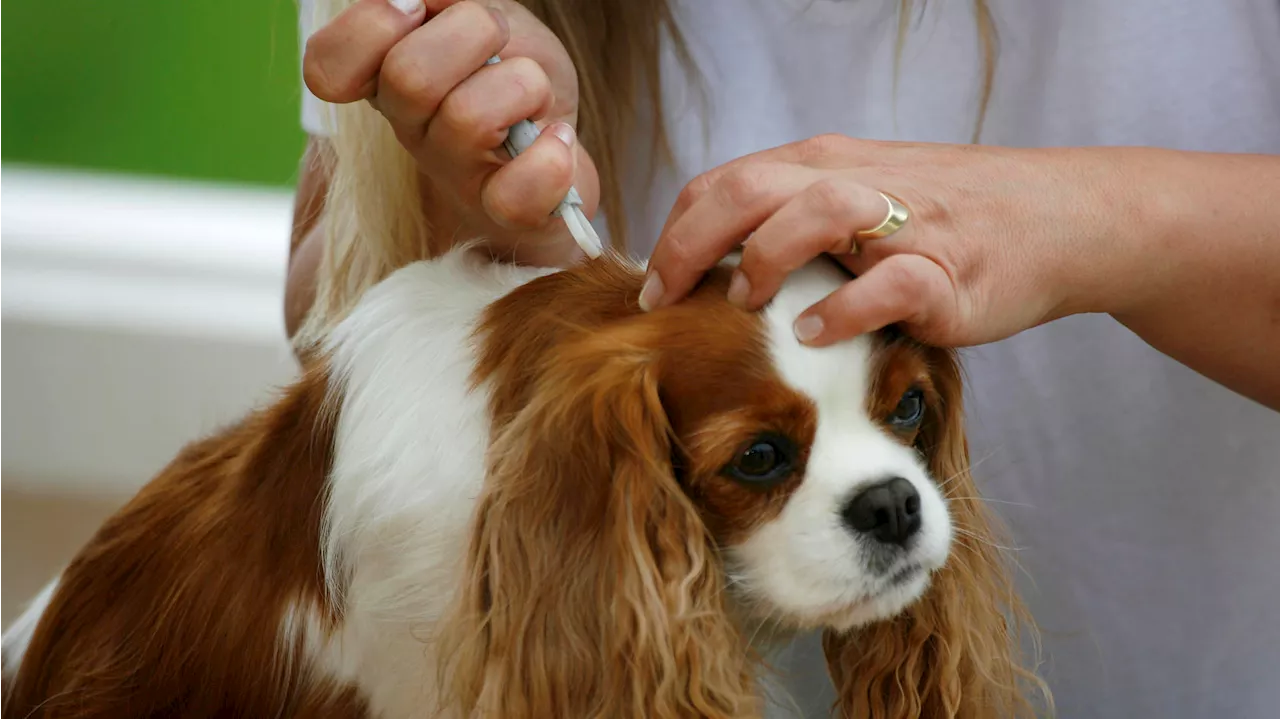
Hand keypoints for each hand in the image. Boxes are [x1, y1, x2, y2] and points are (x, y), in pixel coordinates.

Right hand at [302, 0, 595, 264]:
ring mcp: (455, 176)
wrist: (555, 144)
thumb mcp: (476, 15)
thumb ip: (445, 1)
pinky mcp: (505, 214)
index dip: (370, 26)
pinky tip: (557, 138)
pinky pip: (515, 196)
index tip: (415, 10)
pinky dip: (550, 159)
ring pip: (468, 119)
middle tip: (497, 40)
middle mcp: (411, 130)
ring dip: (524, 84)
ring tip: (534, 94)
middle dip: (473, 31)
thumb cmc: (506, 75)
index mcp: (386, 79)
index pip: (329, 65)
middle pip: (407, 77)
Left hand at [642, 135, 1142, 347]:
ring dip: (765, 258)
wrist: (1056, 217)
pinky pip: (889, 284)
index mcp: (821, 165)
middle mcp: (854, 183)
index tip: (651, 291)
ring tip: (742, 305)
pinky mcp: (948, 272)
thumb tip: (711, 263)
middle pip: (750, 188)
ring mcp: (904, 225)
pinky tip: (816, 336)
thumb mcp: (858, 197)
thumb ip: (790, 217)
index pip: (722, 183)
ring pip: (816, 212)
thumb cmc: (945, 216)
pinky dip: (845, 310)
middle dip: (691, 246)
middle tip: (664, 304)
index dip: (675, 235)